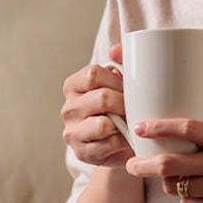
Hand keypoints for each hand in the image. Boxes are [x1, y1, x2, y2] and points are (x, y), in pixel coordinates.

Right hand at [60, 43, 133, 167]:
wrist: (121, 145)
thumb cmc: (120, 110)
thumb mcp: (120, 85)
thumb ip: (121, 63)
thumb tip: (117, 50)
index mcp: (73, 86)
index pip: (93, 74)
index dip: (116, 81)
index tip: (128, 88)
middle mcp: (68, 108)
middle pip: (102, 98)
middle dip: (124, 103)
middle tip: (134, 108)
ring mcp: (71, 132)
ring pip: (104, 124)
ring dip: (123, 124)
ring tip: (129, 124)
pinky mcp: (81, 152)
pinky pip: (108, 144)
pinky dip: (122, 142)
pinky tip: (125, 139)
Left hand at [124, 118, 202, 202]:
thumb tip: (160, 142)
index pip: (185, 128)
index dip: (159, 127)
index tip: (140, 128)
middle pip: (168, 164)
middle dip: (143, 166)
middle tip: (131, 165)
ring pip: (175, 187)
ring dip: (171, 185)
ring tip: (188, 181)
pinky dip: (189, 201)